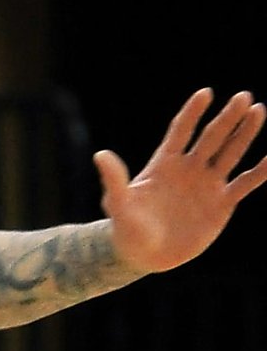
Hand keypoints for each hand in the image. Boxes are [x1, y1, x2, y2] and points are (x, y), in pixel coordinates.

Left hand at [99, 88, 266, 272]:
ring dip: (246, 133)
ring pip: (231, 152)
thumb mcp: (119, 204)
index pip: (181, 131)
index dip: (192, 113)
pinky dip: (261, 171)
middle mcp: (190, 169)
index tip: (205, 93)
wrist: (143, 257)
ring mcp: (208, 184)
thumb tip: (100, 155)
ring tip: (259, 111)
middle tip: (244, 96)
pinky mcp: (222, 203)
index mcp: (165, 164)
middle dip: (227, 117)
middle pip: (212, 137)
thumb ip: (115, 180)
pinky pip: (246, 183)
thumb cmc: (127, 229)